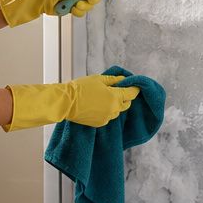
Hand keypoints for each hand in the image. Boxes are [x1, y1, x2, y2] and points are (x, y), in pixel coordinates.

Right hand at [3, 74, 140, 131]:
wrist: (66, 102)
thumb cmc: (81, 88)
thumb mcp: (98, 79)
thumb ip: (113, 80)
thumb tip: (123, 79)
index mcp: (115, 97)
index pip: (131, 94)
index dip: (135, 88)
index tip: (136, 85)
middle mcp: (114, 109)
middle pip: (126, 104)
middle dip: (125, 97)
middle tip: (117, 90)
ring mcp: (107, 118)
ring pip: (117, 111)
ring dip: (115, 104)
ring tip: (104, 97)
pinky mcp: (100, 123)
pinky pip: (108, 116)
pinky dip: (106, 111)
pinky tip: (97, 105)